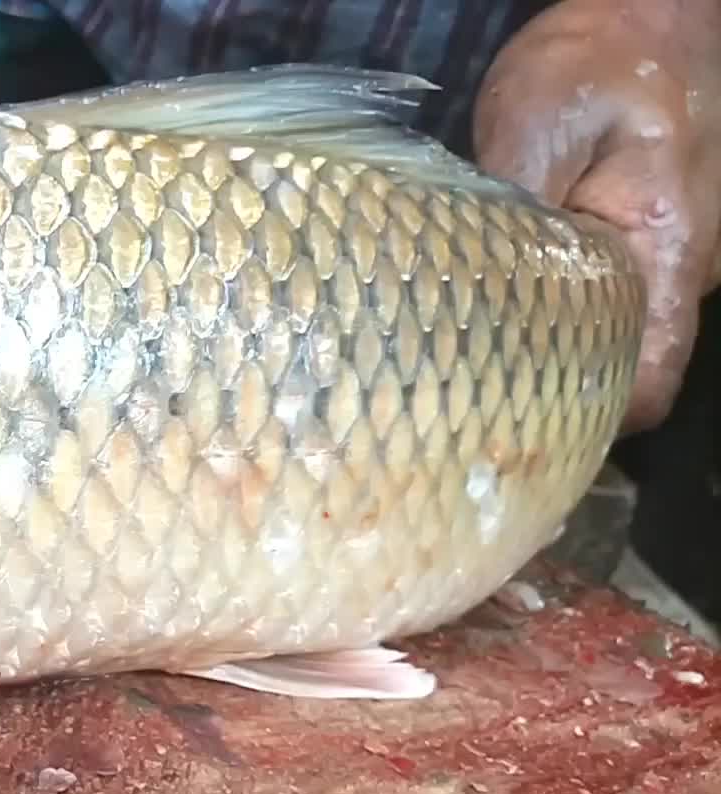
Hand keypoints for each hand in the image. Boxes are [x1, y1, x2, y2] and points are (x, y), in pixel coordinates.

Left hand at [475, 0, 720, 433]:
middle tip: (450, 400)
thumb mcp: (542, 119)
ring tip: (451, 359)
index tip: (505, 421)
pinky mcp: (630, 242)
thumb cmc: (603, 58)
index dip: (585, 419)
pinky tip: (476, 306)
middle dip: (544, 391)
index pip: (648, 385)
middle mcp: (673, 274)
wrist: (651, 10)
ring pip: (603, 335)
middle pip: (618, 370)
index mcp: (667, 255)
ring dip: (539, 347)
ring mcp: (657, 260)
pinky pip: (593, 298)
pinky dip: (542, 309)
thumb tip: (464, 286)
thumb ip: (512, 206)